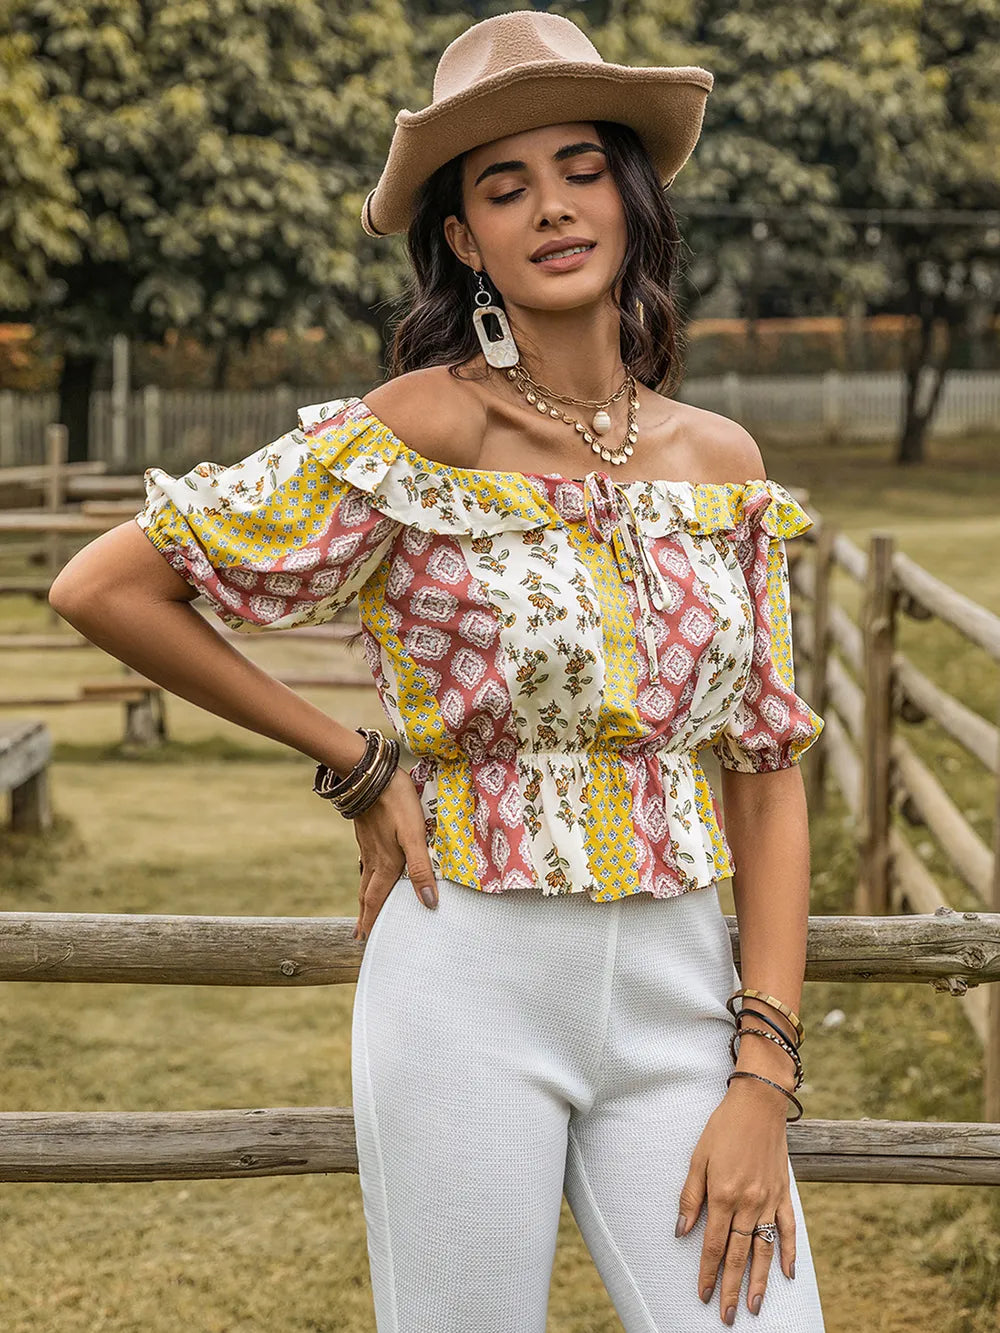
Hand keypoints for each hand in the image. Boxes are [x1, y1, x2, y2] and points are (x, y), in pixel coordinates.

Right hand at [351, 766, 438, 940]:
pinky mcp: (367, 832)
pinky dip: (367, 876)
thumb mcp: (414, 836)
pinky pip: (366, 863)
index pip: (377, 900)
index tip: (364, 941)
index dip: (372, 921)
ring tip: (364, 908)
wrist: (369, 774)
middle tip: (360, 934)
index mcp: (386, 865)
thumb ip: (421, 868)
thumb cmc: (396, 803)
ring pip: (365, 878)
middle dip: (365, 915)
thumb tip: (429, 903)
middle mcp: (373, 859)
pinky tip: (371, 869)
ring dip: (365, 897)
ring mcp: (367, 845)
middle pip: (367, 894)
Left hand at [676, 1077, 795, 1323]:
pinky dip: (788, 1252)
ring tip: (755, 1307)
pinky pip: (788, 1229)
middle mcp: (748, 1203)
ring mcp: (769, 1200)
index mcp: (723, 1194)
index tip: (702, 1295)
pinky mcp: (784, 1193)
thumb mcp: (698, 1157)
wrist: (759, 1103)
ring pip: (764, 1250)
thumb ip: (691, 1196)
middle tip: (727, 1316)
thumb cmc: (723, 1127)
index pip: (712, 1245)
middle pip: (737, 1255)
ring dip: (759, 1282)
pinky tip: (787, 1273)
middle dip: (730, 1288)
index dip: (706, 1272)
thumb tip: (682, 1230)